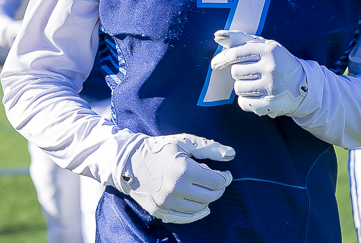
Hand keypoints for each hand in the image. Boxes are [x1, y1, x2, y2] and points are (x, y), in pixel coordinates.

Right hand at [119, 134, 233, 223]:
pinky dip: (196, 213)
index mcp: (184, 170)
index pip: (216, 182)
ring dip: (207, 200)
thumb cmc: (160, 148)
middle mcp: (176, 189)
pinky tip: (200, 204)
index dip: (225, 178)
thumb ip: (210, 148)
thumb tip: (232, 154)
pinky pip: (184, 218)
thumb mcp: (185, 142)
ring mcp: (166, 203)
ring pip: (199, 209)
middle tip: (217, 181)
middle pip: (210, 197)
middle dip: (218, 189)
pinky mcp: (159, 211)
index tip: (225, 174)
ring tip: (205, 189)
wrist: (129, 161)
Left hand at [211, 30, 307, 117]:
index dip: (222, 59)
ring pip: (238, 88)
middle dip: (239, 73)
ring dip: (243, 87)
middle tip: (252, 73)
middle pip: (235, 72)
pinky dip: (247, 101)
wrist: (303, 85)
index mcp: (268, 50)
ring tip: (256, 84)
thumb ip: (240, 40)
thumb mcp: (264, 46)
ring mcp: (271, 87)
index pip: (235, 53)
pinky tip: (258, 96)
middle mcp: (271, 68)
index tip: (216, 64)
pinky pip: (244, 103)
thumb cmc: (277, 62)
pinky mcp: (270, 104)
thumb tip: (217, 36)